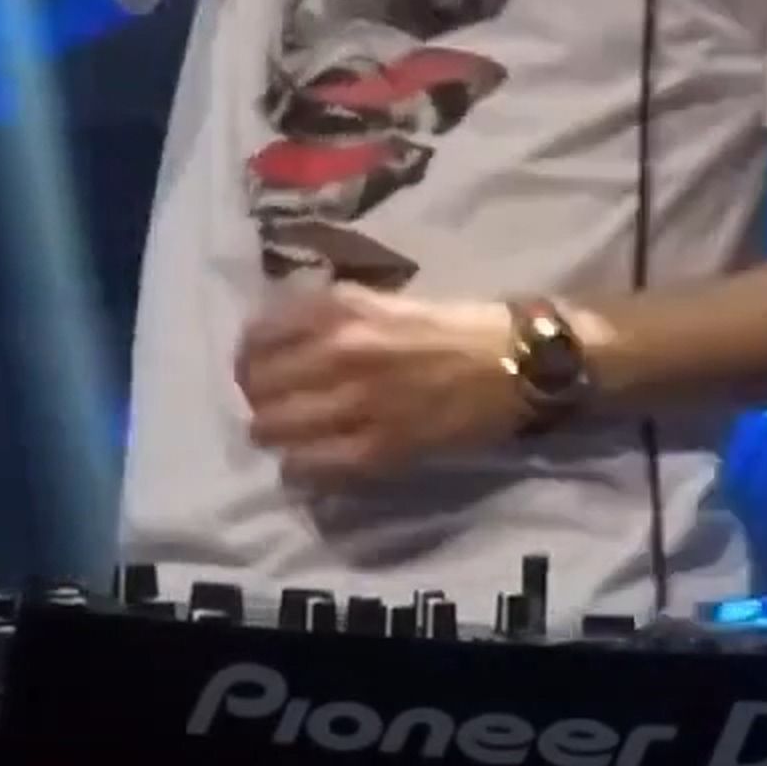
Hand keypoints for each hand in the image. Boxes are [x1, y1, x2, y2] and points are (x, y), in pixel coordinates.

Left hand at [236, 287, 522, 488]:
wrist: (517, 361)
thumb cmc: (456, 324)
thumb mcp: (385, 300)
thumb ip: (333, 315)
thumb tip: (283, 334)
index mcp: (341, 308)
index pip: (258, 336)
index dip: (249, 356)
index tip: (257, 367)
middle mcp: (340, 350)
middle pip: (258, 384)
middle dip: (258, 396)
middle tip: (271, 404)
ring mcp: (357, 402)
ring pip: (273, 427)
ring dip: (272, 433)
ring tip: (285, 435)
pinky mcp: (379, 447)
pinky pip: (312, 464)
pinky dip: (299, 465)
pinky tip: (306, 461)